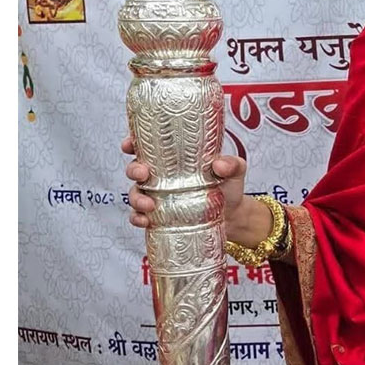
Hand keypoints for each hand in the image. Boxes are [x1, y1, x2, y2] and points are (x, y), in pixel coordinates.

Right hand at [123, 133, 265, 243]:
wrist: (234, 218)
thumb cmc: (230, 187)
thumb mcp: (235, 170)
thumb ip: (232, 164)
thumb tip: (219, 165)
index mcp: (175, 159)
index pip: (149, 146)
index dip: (133, 143)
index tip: (129, 145)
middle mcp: (162, 176)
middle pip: (136, 168)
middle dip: (133, 169)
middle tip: (143, 174)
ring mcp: (159, 197)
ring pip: (135, 193)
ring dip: (136, 199)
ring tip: (149, 206)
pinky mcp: (159, 217)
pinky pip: (140, 217)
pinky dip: (138, 218)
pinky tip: (145, 221)